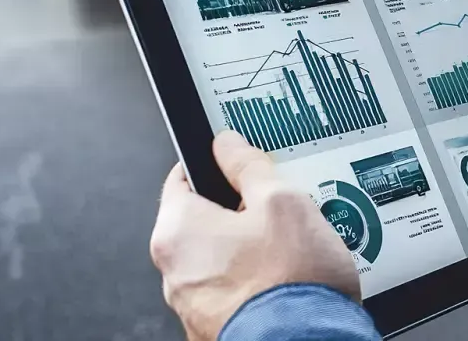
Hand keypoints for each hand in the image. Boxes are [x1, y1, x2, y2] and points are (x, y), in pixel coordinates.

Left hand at [150, 131, 360, 340]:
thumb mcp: (281, 201)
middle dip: (241, 213)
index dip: (213, 164)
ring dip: (251, 252)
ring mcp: (194, 306)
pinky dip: (255, 285)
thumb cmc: (290, 282)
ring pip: (221, 260)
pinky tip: (288, 282)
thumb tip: (228, 145)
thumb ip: (248, 166)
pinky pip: (233, 293)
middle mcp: (175, 273)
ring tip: (293, 252)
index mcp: (178, 232)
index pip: (181, 178)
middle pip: (204, 222)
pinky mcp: (217, 329)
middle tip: (279, 211)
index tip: (235, 161)